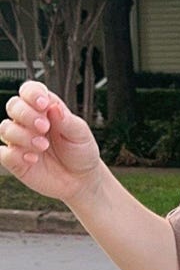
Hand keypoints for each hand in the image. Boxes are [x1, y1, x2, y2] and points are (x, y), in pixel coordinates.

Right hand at [0, 80, 100, 202]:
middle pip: (13, 106)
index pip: (30, 91)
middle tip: (44, 127)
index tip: (43, 104)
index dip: (32, 93)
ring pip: (5, 128)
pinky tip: (33, 158)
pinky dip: (15, 154)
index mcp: (46, 109)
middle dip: (26, 114)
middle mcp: (29, 121)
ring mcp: (20, 140)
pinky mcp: (15, 159)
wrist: (81, 179)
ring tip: (43, 146)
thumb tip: (53, 106)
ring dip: (23, 135)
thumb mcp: (81, 134)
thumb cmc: (81, 151)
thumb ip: (67, 120)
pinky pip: (3, 153)